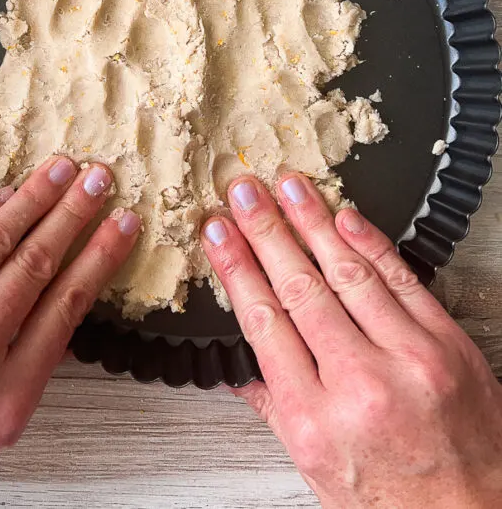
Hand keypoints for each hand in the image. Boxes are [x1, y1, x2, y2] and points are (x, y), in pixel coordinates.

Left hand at [0, 157, 138, 508]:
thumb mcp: (5, 415)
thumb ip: (40, 355)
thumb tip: (68, 292)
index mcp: (7, 393)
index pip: (67, 304)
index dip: (101, 255)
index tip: (122, 225)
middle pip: (34, 263)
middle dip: (72, 213)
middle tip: (96, 180)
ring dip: (31, 199)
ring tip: (58, 172)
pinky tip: (2, 194)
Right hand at [202, 173, 501, 508]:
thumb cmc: (393, 499)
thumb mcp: (315, 467)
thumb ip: (274, 407)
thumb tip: (236, 363)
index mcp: (315, 418)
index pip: (264, 321)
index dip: (237, 268)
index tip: (219, 235)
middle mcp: (359, 384)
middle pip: (299, 288)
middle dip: (265, 232)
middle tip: (243, 193)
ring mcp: (408, 358)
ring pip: (348, 274)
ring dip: (312, 222)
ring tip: (287, 187)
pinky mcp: (446, 343)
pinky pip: (402, 279)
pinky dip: (371, 243)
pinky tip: (344, 216)